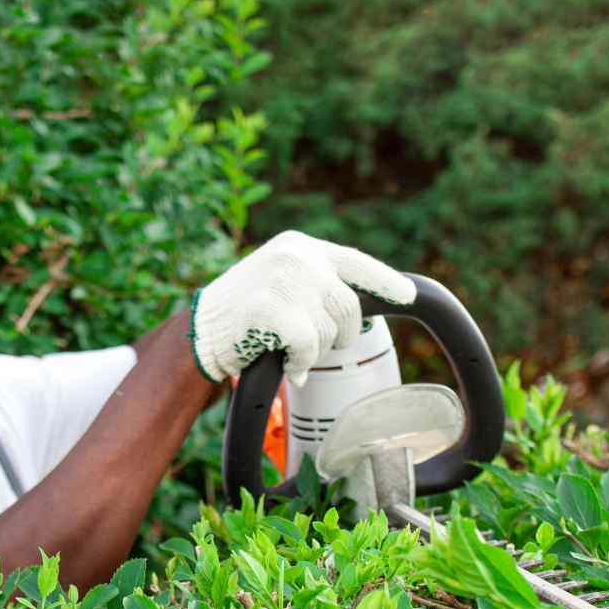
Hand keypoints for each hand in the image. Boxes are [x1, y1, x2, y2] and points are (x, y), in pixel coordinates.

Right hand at [189, 231, 413, 385]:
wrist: (200, 332)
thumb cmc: (241, 315)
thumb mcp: (280, 282)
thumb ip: (315, 284)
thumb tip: (354, 307)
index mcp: (301, 246)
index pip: (356, 262)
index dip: (386, 281)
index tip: (408, 295)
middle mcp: (298, 257)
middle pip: (350, 307)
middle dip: (339, 336)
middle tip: (309, 345)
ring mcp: (287, 281)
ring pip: (331, 331)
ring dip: (312, 350)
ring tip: (283, 346)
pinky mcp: (276, 309)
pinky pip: (310, 347)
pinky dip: (299, 362)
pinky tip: (280, 359)